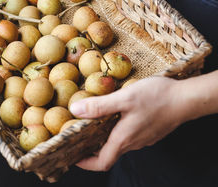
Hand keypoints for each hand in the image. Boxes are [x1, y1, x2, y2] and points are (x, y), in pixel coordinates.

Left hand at [69, 76, 191, 170]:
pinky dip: (117, 132)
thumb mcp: (123, 98)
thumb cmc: (157, 98)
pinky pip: (130, 137)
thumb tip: (75, 110)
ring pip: (119, 144)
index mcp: (123, 138)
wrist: (187, 98)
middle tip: (78, 140)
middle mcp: (133, 143)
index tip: (73, 157)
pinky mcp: (150, 132)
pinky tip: (114, 118)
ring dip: (104, 139)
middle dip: (92, 150)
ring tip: (92, 126)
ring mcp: (143, 139)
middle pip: (109, 154)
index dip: (85, 163)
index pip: (101, 162)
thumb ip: (99, 106)